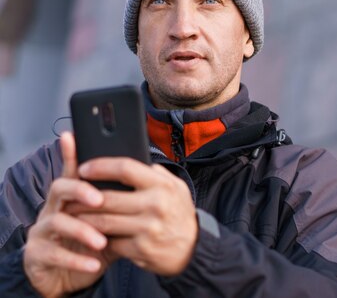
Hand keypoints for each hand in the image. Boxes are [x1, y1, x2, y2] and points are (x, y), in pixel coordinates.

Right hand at [23, 132, 111, 297]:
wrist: (69, 276)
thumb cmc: (93, 243)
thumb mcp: (111, 221)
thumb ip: (124, 203)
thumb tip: (151, 180)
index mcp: (72, 197)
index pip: (73, 170)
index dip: (71, 154)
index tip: (73, 138)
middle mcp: (54, 208)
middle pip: (61, 188)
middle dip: (81, 192)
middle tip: (100, 200)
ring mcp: (43, 230)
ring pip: (56, 221)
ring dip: (80, 229)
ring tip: (101, 241)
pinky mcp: (37, 254)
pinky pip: (53, 254)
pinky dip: (75, 259)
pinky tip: (94, 265)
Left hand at [71, 158, 197, 275]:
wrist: (194, 248)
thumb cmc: (179, 214)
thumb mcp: (177, 188)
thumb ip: (157, 174)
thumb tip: (136, 159)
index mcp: (162, 185)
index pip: (126, 168)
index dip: (101, 166)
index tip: (84, 168)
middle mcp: (155, 205)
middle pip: (107, 197)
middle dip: (82, 197)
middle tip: (70, 195)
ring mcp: (147, 228)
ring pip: (103, 221)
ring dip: (84, 218)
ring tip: (73, 214)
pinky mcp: (140, 249)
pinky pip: (111, 241)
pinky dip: (98, 238)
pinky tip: (91, 234)